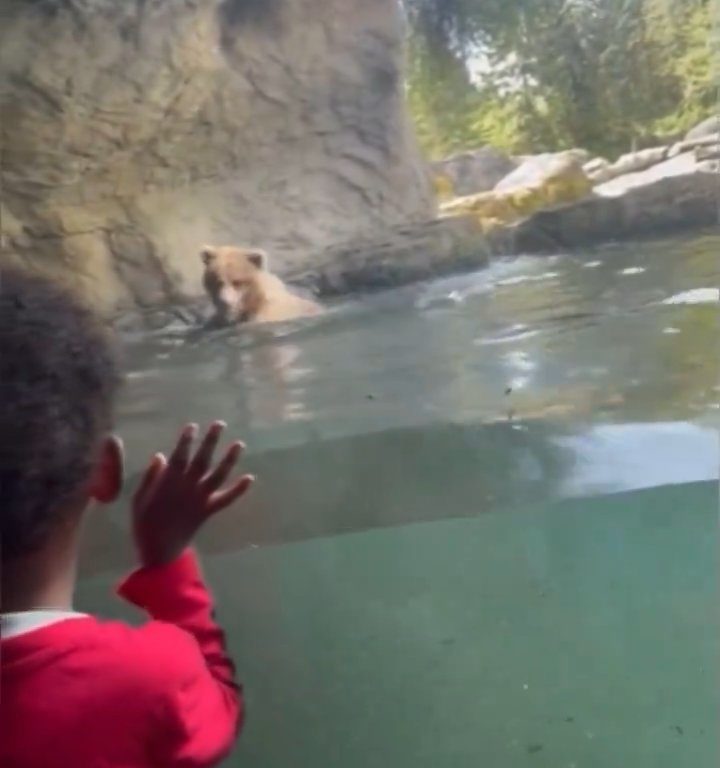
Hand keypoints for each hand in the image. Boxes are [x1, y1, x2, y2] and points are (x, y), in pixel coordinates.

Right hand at [132, 421, 253, 566]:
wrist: (160, 551)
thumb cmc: (145, 523)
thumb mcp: (139, 499)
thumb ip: (150, 477)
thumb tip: (160, 456)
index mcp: (168, 483)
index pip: (179, 455)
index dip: (186, 440)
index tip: (192, 426)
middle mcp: (187, 487)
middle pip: (202, 460)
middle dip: (211, 441)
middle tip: (220, 424)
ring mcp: (200, 498)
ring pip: (218, 475)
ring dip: (229, 459)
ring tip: (239, 444)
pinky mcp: (208, 510)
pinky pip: (226, 499)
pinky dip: (238, 490)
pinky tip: (250, 478)